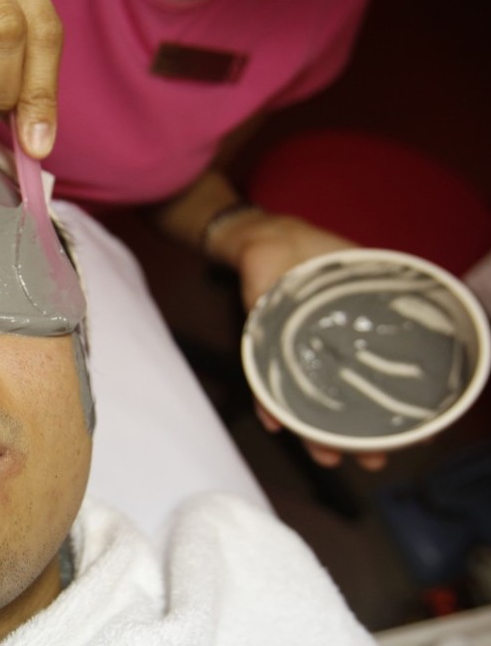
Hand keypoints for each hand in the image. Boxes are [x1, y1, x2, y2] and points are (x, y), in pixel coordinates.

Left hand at [229, 213, 389, 469]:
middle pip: (337, 408)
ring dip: (312, 433)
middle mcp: (320, 358)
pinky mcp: (260, 348)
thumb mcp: (361, 278)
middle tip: (371, 461)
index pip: (373, 388)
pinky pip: (261, 380)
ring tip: (327, 456)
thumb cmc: (318, 258)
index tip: (414, 441)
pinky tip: (274, 422)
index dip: (392, 418)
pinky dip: (266, 401)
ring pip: (303, 405)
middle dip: (352, 440)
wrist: (269, 239)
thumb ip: (388, 295)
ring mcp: (290, 357)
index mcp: (347, 347)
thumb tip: (439, 303)